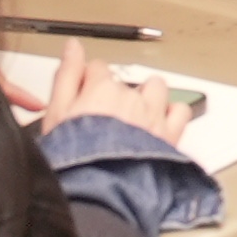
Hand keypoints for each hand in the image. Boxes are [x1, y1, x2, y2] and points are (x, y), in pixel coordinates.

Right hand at [32, 42, 193, 146]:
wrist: (101, 190)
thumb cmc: (75, 159)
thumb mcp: (56, 115)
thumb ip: (66, 76)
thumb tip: (72, 46)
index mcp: (101, 89)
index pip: (97, 68)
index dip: (90, 83)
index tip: (86, 98)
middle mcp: (130, 97)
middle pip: (126, 82)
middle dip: (118, 96)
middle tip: (106, 121)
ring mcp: (152, 114)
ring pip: (156, 89)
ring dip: (149, 99)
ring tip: (136, 119)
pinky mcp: (169, 135)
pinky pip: (180, 111)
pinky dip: (173, 115)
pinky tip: (161, 126)